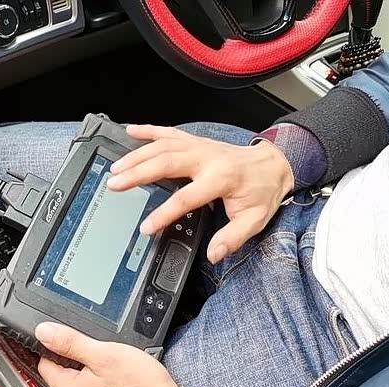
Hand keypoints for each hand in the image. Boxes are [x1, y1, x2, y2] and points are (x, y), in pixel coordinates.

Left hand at [35, 322, 180, 386]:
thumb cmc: (141, 386)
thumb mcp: (103, 354)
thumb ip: (70, 342)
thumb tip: (43, 332)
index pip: (45, 362)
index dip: (59, 346)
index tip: (78, 341)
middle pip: (61, 373)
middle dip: (77, 359)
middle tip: (101, 354)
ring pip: (78, 382)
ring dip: (90, 370)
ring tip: (112, 368)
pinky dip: (100, 383)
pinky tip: (116, 379)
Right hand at [108, 125, 293, 263]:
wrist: (274, 164)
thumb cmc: (262, 191)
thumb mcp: (254, 220)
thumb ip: (233, 237)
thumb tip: (214, 254)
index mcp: (221, 179)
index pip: (186, 197)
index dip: (164, 213)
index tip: (146, 227)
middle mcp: (207, 158)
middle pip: (166, 163)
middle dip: (138, 173)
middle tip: (115, 184)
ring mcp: (200, 147)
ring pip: (163, 146)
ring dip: (137, 155)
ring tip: (116, 167)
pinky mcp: (196, 141)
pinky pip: (169, 132)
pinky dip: (148, 130)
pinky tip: (130, 131)